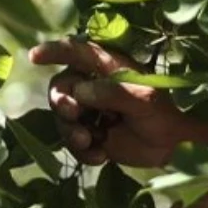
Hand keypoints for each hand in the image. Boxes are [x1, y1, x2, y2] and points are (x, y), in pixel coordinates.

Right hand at [28, 38, 207, 167]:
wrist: (172, 147)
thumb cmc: (163, 114)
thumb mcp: (144, 99)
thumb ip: (113, 92)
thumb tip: (80, 91)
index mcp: (107, 67)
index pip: (76, 51)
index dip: (54, 51)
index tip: (34, 56)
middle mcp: (93, 85)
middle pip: (60, 87)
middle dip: (62, 102)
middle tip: (74, 113)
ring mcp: (89, 111)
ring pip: (61, 117)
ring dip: (71, 131)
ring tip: (90, 142)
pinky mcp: (89, 135)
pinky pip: (71, 142)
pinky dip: (82, 151)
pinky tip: (101, 157)